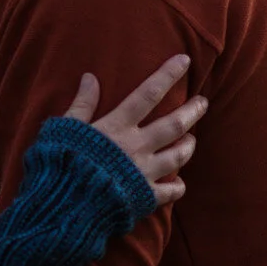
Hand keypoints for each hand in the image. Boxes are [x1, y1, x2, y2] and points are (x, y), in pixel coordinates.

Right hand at [61, 54, 205, 206]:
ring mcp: (145, 172)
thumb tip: (89, 77)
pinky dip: (178, 186)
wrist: (69, 204)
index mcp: (118, 127)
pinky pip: (171, 191)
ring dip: (188, 146)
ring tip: (193, 139)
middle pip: (173, 125)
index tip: (184, 60)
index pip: (147, 94)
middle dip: (191, 111)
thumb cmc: (63, 162)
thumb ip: (81, 104)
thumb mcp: (66, 128)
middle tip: (203, 102)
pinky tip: (179, 183)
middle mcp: (137, 147)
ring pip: (178, 156)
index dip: (167, 75)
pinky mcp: (145, 197)